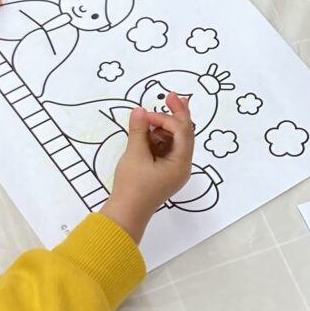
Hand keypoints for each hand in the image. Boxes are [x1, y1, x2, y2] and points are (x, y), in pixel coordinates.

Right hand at [104, 92, 195, 238]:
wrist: (125, 215)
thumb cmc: (132, 186)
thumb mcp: (134, 155)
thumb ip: (139, 130)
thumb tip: (139, 109)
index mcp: (181, 163)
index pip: (182, 132)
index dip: (166, 118)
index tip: (146, 114)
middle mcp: (182, 166)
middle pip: (184, 134)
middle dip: (177, 115)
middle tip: (172, 95)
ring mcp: (173, 170)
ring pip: (175, 141)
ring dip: (164, 127)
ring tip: (148, 120)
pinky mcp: (163, 172)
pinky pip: (166, 149)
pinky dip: (157, 138)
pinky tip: (146, 132)